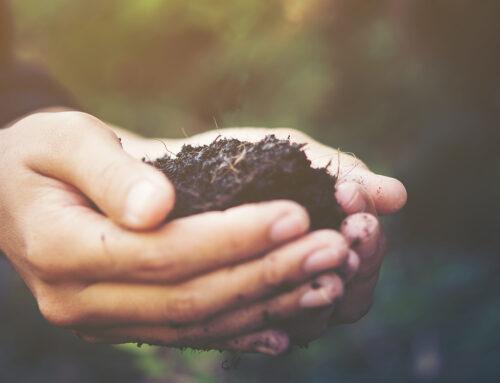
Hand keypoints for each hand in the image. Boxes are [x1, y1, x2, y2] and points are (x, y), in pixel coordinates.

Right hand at [0, 112, 354, 354]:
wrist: (14, 192)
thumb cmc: (38, 156)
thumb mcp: (63, 141)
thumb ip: (109, 173)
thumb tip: (156, 207)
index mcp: (63, 250)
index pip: (165, 252)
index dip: (235, 237)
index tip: (296, 213)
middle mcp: (82, 299)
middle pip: (191, 294)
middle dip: (268, 271)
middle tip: (333, 248)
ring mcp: (104, 318)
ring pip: (198, 321)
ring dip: (268, 302)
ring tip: (327, 281)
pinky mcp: (124, 320)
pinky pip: (188, 332)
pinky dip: (240, 327)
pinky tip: (285, 324)